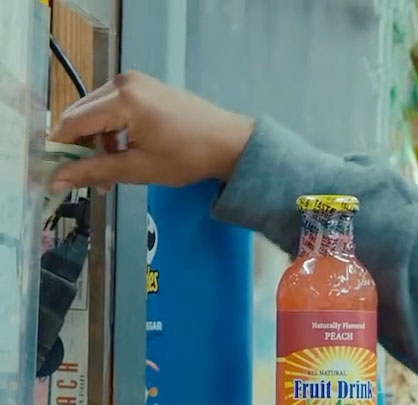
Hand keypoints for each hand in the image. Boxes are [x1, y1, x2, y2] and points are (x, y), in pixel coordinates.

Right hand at [48, 72, 254, 191]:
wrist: (232, 143)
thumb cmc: (189, 157)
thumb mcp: (138, 168)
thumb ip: (94, 171)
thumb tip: (55, 181)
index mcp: (122, 99)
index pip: (72, 122)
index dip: (59, 148)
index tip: (54, 170)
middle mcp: (123, 82)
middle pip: (82, 114)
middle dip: (80, 147)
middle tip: (86, 177)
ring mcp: (134, 81)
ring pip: (96, 112)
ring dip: (97, 141)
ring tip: (109, 173)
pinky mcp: (144, 86)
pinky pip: (114, 107)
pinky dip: (112, 130)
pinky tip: (122, 153)